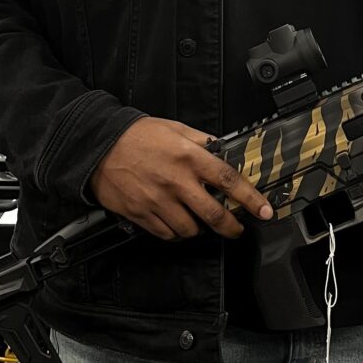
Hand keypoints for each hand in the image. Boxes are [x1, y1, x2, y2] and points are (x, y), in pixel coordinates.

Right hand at [88, 116, 273, 242]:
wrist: (97, 146)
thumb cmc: (136, 135)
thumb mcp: (174, 128)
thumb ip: (201, 141)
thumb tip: (222, 150)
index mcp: (189, 157)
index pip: (228, 180)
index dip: (250, 198)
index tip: (264, 210)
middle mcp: (176, 181)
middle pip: (214, 215)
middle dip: (232, 227)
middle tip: (237, 229)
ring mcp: (158, 201)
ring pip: (190, 229)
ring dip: (199, 229)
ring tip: (198, 220)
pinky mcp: (142, 214)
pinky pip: (167, 234)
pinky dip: (175, 232)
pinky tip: (176, 222)